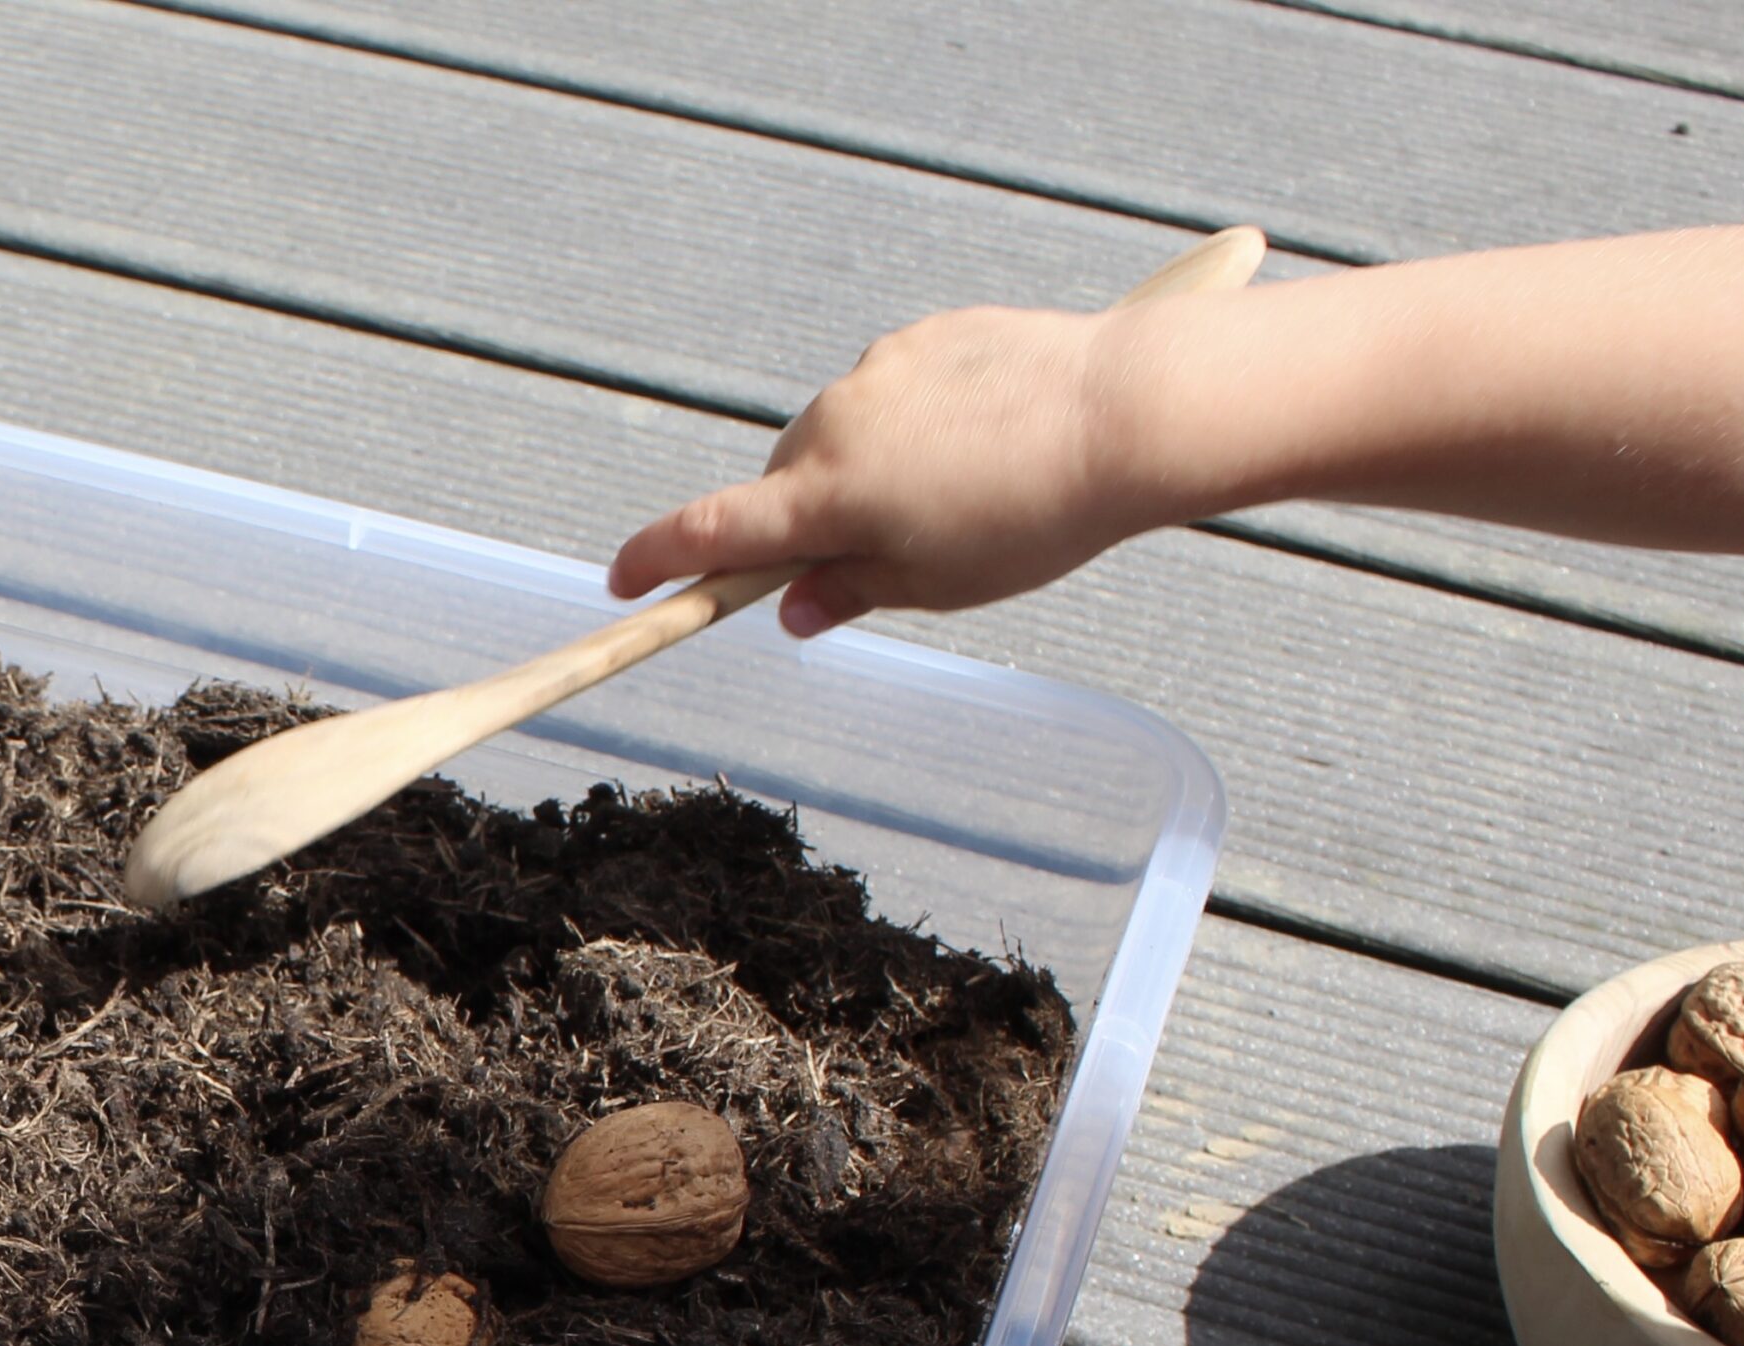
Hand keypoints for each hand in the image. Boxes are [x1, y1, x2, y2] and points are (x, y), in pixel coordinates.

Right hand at [608, 305, 1142, 636]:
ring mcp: (877, 373)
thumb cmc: (1034, 516)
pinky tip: (976, 451)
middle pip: (781, 484)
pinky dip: (909, 432)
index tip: (624, 583)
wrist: (1120, 415)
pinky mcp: (922, 340)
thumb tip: (795, 608)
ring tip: (952, 503)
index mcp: (827, 495)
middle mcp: (835, 423)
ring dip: (863, 476)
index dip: (661, 560)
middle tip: (874, 562)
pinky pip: (889, 397)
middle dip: (803, 525)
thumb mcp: (938, 586)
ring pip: (837, 439)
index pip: (712, 530)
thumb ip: (852, 591)